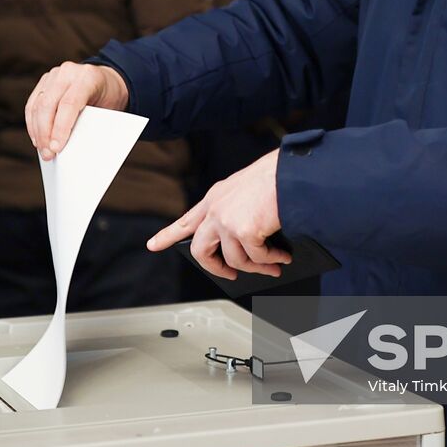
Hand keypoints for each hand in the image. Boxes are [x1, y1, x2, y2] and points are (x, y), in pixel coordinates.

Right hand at [25, 62, 129, 160]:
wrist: (107, 80)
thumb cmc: (109, 98)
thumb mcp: (109, 109)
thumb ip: (93, 124)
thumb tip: (75, 150)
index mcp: (88, 77)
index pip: (69, 103)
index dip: (60, 128)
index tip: (56, 148)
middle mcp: (69, 72)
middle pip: (48, 104)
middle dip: (45, 133)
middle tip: (47, 154)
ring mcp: (54, 75)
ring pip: (37, 105)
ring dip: (37, 131)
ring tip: (42, 150)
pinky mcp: (45, 81)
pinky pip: (33, 104)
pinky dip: (33, 123)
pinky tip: (37, 138)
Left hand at [147, 149, 290, 279]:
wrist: (293, 172)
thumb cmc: (277, 177)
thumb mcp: (246, 190)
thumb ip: (236, 212)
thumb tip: (247, 243)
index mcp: (215, 198)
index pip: (185, 221)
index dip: (167, 235)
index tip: (153, 245)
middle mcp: (216, 209)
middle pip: (200, 250)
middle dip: (215, 268)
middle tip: (230, 275)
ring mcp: (227, 221)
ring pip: (234, 260)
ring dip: (256, 267)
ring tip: (273, 266)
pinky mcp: (244, 231)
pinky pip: (257, 258)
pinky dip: (272, 260)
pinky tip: (282, 257)